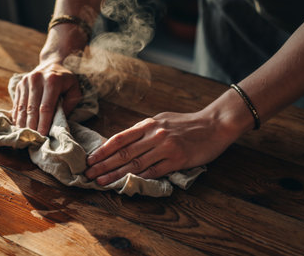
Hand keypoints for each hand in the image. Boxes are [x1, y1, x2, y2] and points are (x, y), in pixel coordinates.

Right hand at [12, 62, 81, 135]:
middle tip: (32, 139)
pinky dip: (17, 116)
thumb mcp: (75, 90)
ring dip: (22, 123)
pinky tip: (18, 126)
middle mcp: (36, 79)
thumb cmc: (66, 80)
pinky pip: (17, 103)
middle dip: (32, 126)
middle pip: (32, 108)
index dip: (43, 123)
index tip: (42, 135)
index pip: (46, 107)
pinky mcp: (19, 85)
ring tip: (24, 135)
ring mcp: (26, 81)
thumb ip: (69, 105)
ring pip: (22, 107)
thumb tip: (59, 122)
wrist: (53, 63)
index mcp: (52, 81)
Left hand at [85, 111, 234, 184]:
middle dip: (103, 165)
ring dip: (116, 175)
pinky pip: (154, 171)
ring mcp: (166, 148)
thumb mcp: (161, 120)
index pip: (119, 138)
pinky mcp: (177, 160)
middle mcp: (154, 135)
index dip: (102, 150)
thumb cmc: (185, 123)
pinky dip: (138, 178)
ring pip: (135, 164)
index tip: (89, 160)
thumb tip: (121, 142)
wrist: (214, 125)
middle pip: (123, 153)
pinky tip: (126, 185)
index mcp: (148, 125)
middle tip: (88, 174)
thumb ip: (142, 130)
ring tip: (101, 181)